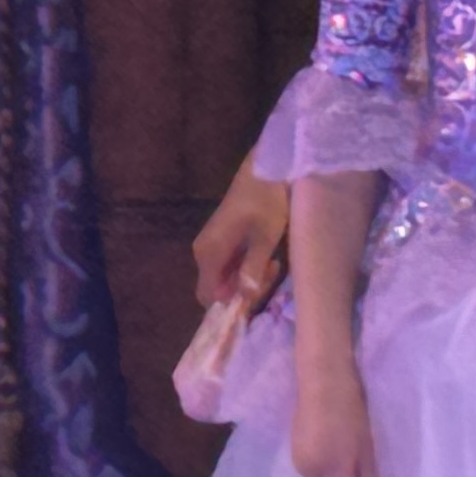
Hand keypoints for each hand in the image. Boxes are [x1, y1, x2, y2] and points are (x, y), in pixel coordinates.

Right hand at [192, 166, 288, 309]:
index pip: (209, 296)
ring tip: (272, 265)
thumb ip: (252, 269)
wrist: (265, 171)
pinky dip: (246, 268)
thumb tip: (245, 297)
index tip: (257, 294)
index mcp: (209, 252)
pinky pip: (228, 266)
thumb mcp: (265, 238)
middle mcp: (203, 252)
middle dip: (244, 292)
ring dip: (248, 279)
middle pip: (217, 289)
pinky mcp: (221, 240)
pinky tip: (266, 257)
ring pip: (224, 278)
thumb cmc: (265, 202)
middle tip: (270, 275)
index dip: (231, 305)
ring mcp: (211, 245)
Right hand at [288, 356, 374, 476]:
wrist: (322, 380)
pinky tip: (334, 450)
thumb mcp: (366, 446)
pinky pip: (313, 468)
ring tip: (349, 464)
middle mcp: (309, 471)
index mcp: (330, 470)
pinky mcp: (294, 448)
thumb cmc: (351, 411)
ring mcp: (299, 460)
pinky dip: (325, 467)